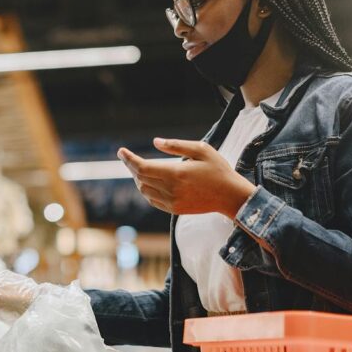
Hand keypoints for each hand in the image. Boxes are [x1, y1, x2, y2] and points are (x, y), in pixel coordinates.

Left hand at [118, 138, 256, 217]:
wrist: (231, 196)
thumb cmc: (218, 169)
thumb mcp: (201, 150)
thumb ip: (176, 145)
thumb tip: (155, 142)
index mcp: (176, 173)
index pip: (142, 168)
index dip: (129, 159)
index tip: (121, 151)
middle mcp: (171, 190)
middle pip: (140, 178)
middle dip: (132, 167)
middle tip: (129, 157)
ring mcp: (172, 202)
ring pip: (144, 191)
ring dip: (138, 179)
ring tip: (139, 168)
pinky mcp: (175, 210)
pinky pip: (153, 200)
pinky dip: (147, 190)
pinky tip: (149, 182)